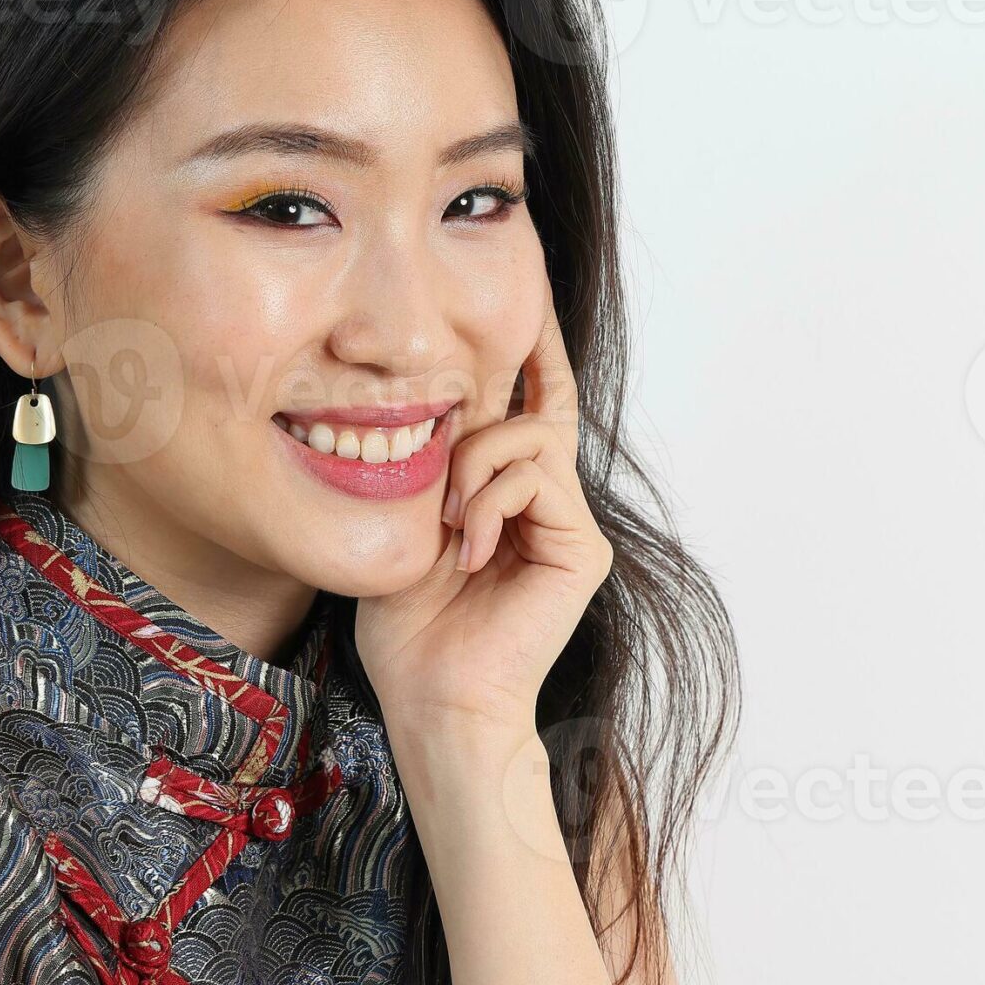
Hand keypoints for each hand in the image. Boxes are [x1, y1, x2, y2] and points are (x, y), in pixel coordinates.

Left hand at [354, 272, 612, 779]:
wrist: (432, 698)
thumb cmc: (404, 624)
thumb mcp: (402, 519)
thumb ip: (427, 462)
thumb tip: (425, 394)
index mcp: (503, 492)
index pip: (524, 402)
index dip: (527, 346)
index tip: (522, 286)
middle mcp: (545, 501)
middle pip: (539, 403)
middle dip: (516, 362)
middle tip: (504, 324)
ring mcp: (567, 524)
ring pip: (531, 436)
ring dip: (474, 464)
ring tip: (447, 518)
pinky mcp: (581, 548)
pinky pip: (538, 478)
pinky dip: (491, 501)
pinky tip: (466, 547)